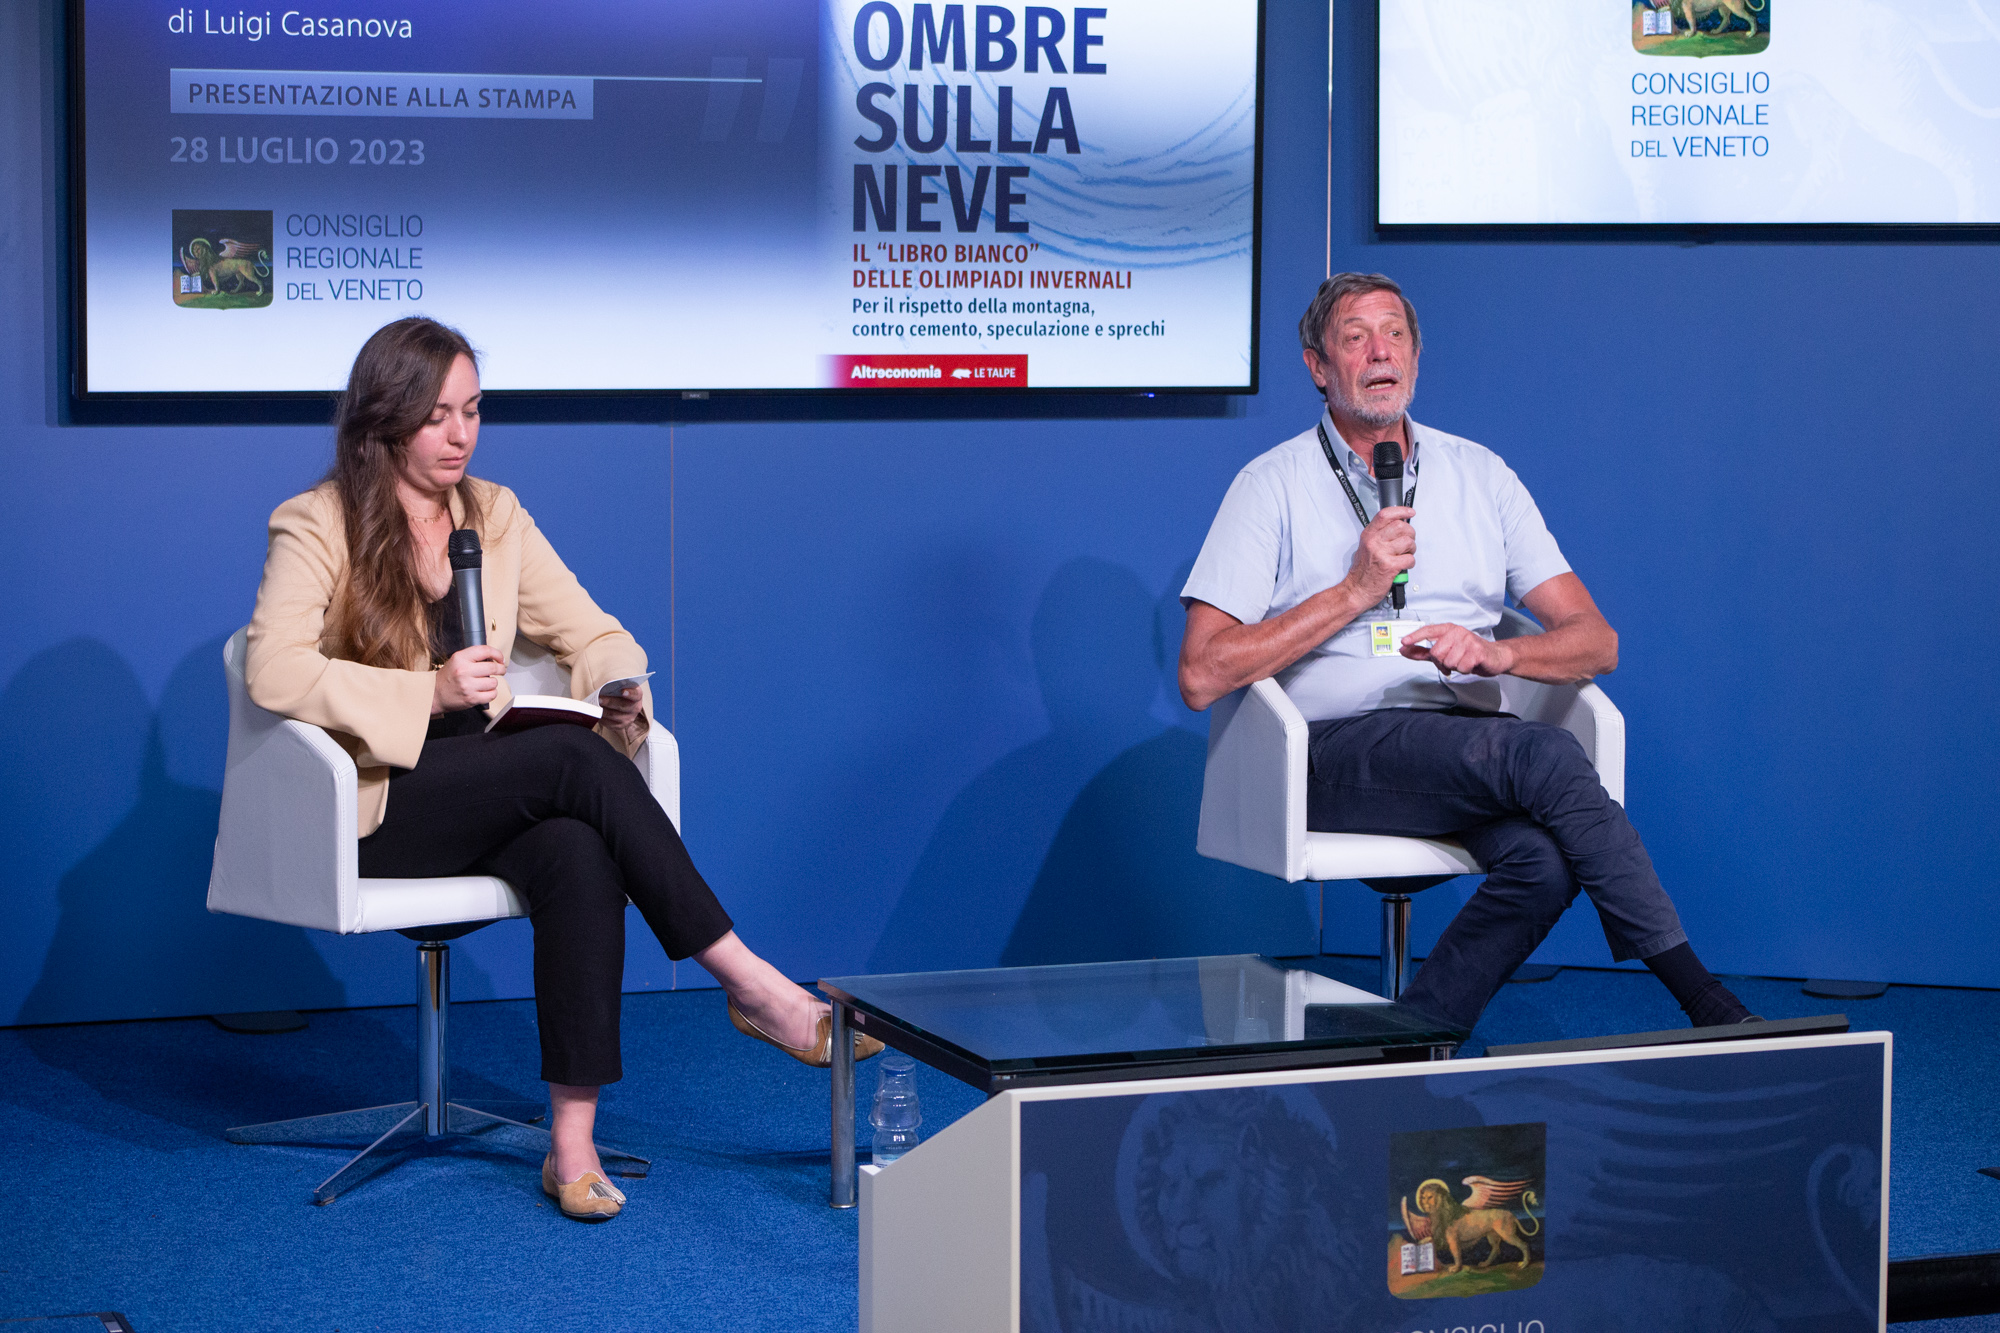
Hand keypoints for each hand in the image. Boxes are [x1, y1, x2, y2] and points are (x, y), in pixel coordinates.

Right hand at [433, 644, 504, 713]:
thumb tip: (494, 657)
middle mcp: (464, 671)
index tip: (500, 659)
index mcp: (460, 658)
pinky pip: (492, 695)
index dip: (497, 654)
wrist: (435, 694)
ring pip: (494, 682)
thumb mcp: (456, 660)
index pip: (485, 650)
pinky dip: (491, 693)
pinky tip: (485, 691)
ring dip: (493, 683)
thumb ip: (473, 657)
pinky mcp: (471, 698)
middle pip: (493, 667)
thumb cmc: (447, 677)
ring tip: (486, 683)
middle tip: (500, 670)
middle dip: (501, 669)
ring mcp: (468, 686)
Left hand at [598, 686, 646, 743]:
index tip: (623, 691)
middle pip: (623, 706)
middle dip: (610, 702)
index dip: (630, 693)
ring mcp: (628, 718)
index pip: (636, 694)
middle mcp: (635, 708)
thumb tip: (604, 688)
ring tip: (594, 706)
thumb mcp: (618, 686)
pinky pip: (609, 723)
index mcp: (637, 695)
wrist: (618, 703)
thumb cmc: (617, 692)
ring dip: (603, 710)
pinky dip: (601, 717)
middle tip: (599, 699)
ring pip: (614, 715)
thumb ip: (614, 685)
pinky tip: (595, 713)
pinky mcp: (620, 726)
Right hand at [1344, 505, 1414, 605]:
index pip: (1385, 515)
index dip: (1401, 511)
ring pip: (1408, 542)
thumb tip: (1398, 526)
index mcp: (1368, 535)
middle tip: (1408, 541)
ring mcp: (1381, 554)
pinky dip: (1410, 563)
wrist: (1356, 590)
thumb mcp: (1365, 547)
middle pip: (1401, 526)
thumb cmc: (1362, 571)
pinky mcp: (1390, 566)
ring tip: (1405, 555)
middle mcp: (1374, 542)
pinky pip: (1410, 559)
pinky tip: (1403, 565)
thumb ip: (1379, 535)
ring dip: (1411, 549)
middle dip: (1410, 534)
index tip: (1410, 512)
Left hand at [1400, 623, 1515, 677]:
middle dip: (1442, 662)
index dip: (1415, 636)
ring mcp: (1468, 640)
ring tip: (1464, 661)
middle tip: (1452, 661)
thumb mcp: (1443, 652)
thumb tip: (1403, 650)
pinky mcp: (1477, 651)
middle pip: (1436, 653)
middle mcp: (1457, 632)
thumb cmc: (1468, 653)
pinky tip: (1471, 664)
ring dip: (1455, 667)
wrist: (1494, 657)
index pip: (1428, 630)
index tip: (1403, 642)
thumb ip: (1422, 652)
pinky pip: (1461, 667)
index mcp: (1448, 629)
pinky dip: (1465, 670)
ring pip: (1448, 662)